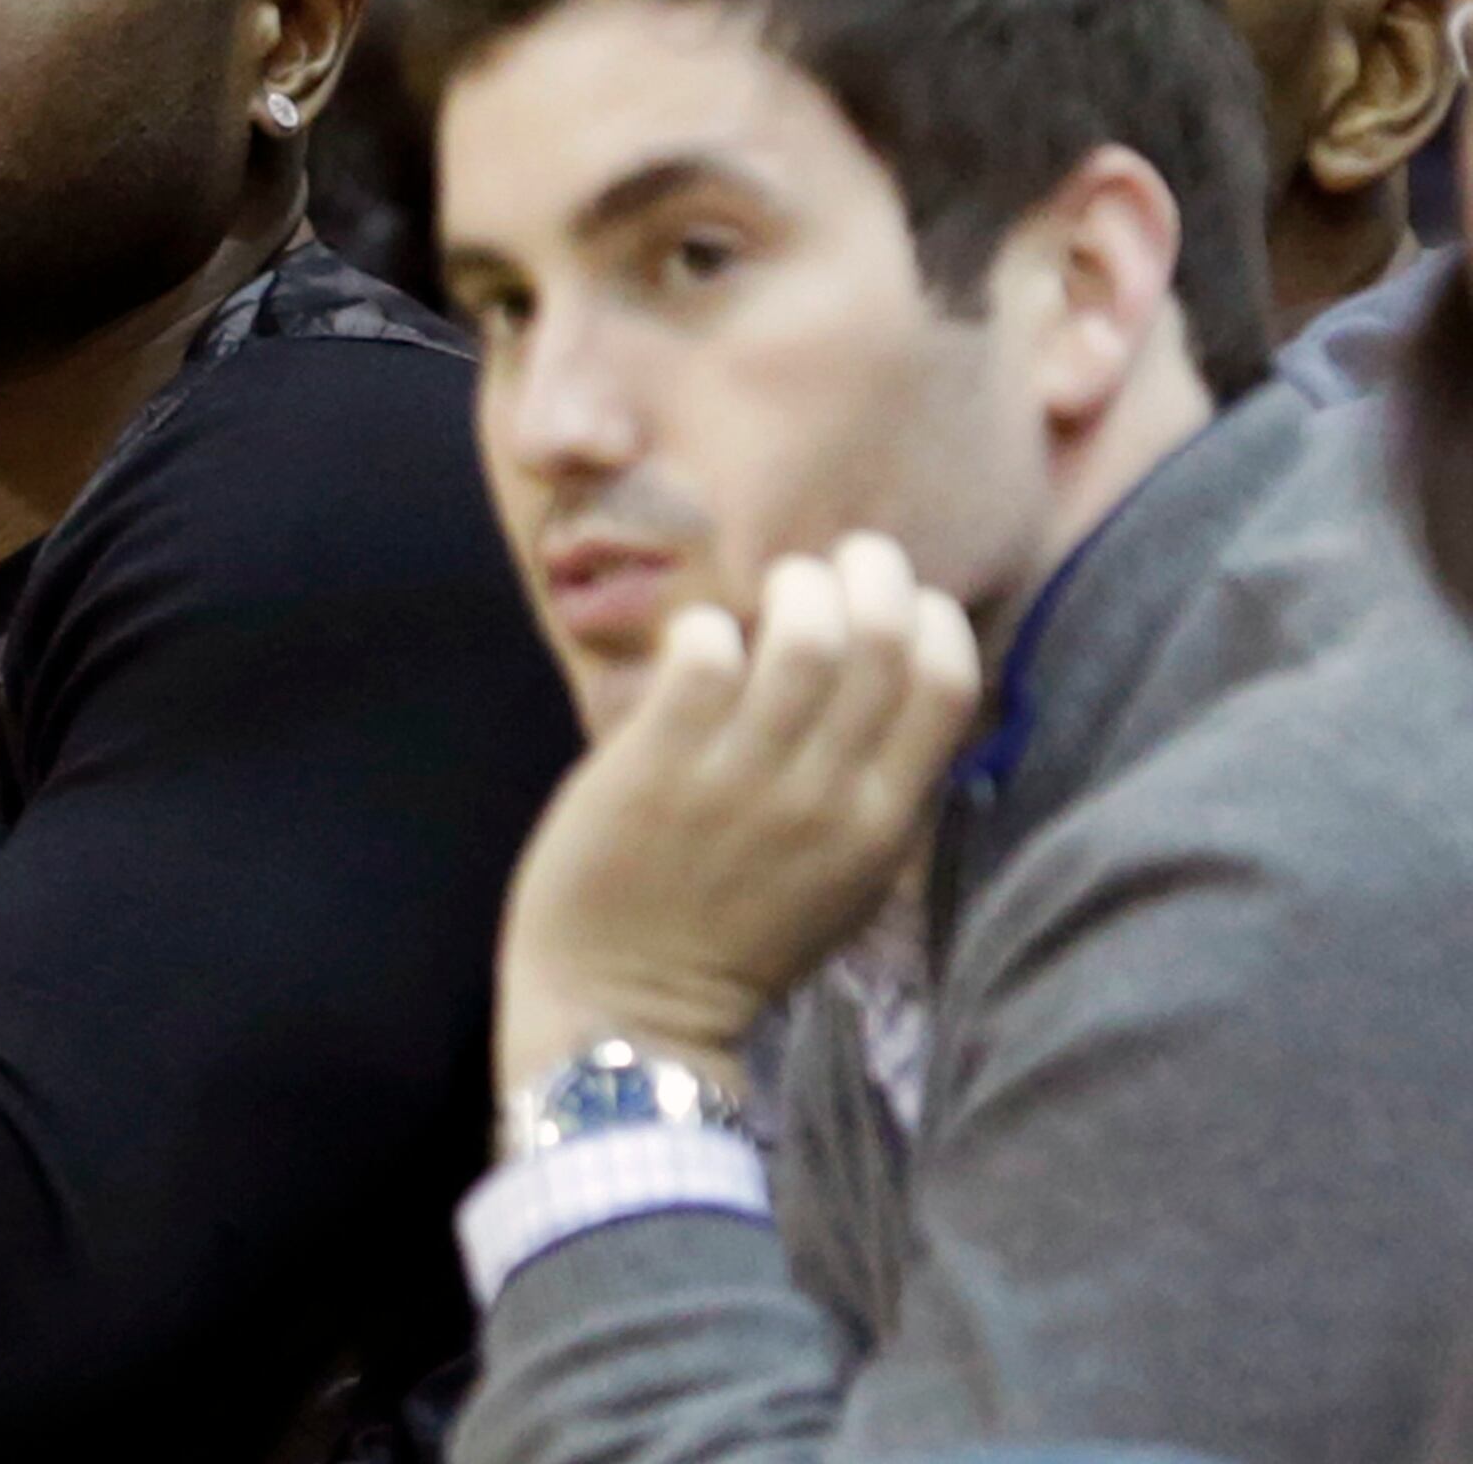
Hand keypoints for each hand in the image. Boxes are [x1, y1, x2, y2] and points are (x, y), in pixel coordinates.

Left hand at [494, 532, 982, 1093]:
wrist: (626, 1010)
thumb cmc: (733, 937)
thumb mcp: (842, 878)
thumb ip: (874, 789)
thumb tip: (892, 679)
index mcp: (880, 825)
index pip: (945, 684)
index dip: (930, 618)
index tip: (898, 601)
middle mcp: (823, 798)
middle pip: (880, 640)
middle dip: (866, 573)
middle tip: (837, 561)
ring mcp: (740, 780)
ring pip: (801, 634)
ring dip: (789, 588)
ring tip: (768, 593)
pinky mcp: (657, 766)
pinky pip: (705, 654)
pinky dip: (708, 628)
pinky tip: (699, 644)